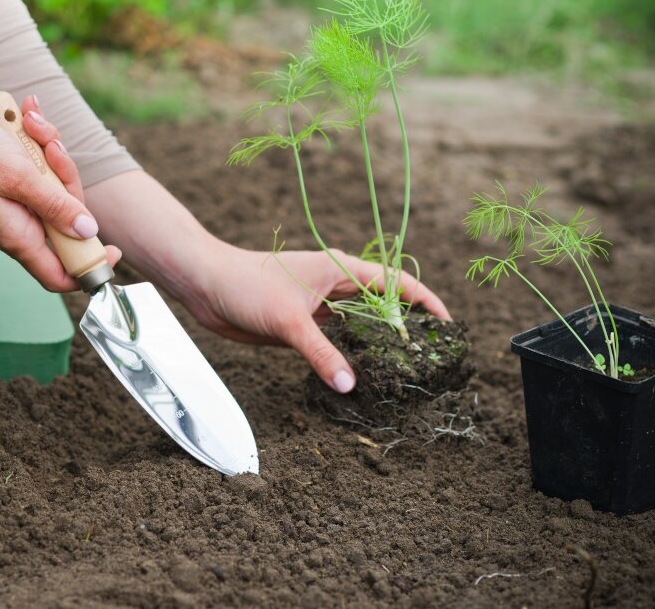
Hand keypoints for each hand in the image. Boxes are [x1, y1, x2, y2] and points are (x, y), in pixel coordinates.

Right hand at [0, 87, 119, 291]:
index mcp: (19, 236)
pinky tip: (30, 119)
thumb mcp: (18, 177)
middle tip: (53, 149)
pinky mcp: (16, 185)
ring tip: (34, 125)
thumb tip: (88, 231)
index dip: (90, 268)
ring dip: (53, 153)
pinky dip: (40, 146)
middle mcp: (20, 226)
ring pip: (58, 189)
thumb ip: (55, 205)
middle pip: (69, 220)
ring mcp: (18, 205)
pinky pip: (42, 171)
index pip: (60, 274)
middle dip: (69, 181)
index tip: (114, 249)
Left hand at [182, 245, 450, 393]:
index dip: (425, 302)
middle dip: (406, 329)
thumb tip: (350, 385)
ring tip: (402, 373)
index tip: (448, 325)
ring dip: (377, 346)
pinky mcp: (302, 326)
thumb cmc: (246, 286)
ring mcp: (319, 307)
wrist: (205, 285)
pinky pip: (335, 343)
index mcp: (341, 270)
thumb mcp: (288, 320)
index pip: (396, 283)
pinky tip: (360, 378)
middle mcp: (335, 286)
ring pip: (359, 328)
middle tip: (429, 359)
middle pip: (382, 307)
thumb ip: (320, 352)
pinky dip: (349, 357)